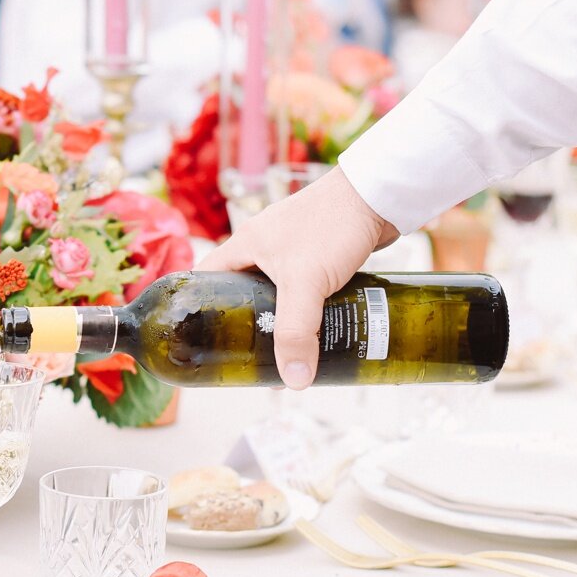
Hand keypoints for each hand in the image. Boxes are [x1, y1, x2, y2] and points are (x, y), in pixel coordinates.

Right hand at [199, 166, 397, 388]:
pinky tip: (315, 329)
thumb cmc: (331, 225)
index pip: (204, 279)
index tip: (203, 339)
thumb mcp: (305, 283)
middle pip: (240, 292)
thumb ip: (296, 333)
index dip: (199, 308)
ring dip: (280, 319)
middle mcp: (263, 246)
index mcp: (243, 245)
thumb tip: (293, 381)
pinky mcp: (319, 255)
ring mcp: (291, 250)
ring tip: (282, 351)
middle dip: (245, 323)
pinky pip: (304, 289)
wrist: (377, 196)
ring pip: (275, 293)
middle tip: (247, 356)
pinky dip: (307, 309)